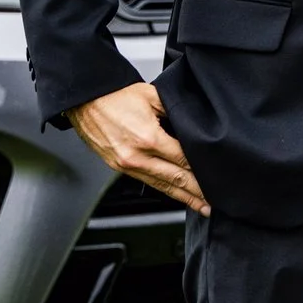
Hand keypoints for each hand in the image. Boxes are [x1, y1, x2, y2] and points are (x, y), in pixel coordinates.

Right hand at [69, 82, 207, 215]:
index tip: (216, 176)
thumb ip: (175, 111)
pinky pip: (148, 182)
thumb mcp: (152, 96)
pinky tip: (175, 194)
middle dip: (197, 191)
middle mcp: (137, 156)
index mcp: (148, 138)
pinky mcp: (119, 168)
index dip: (202, 169)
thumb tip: (194, 123)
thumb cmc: (116, 97)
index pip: (183, 159)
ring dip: (183, 197)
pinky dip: (164, 189)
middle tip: (216, 200)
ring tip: (201, 206)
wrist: (86, 102)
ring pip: (162, 186)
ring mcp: (127, 165)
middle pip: (175, 178)